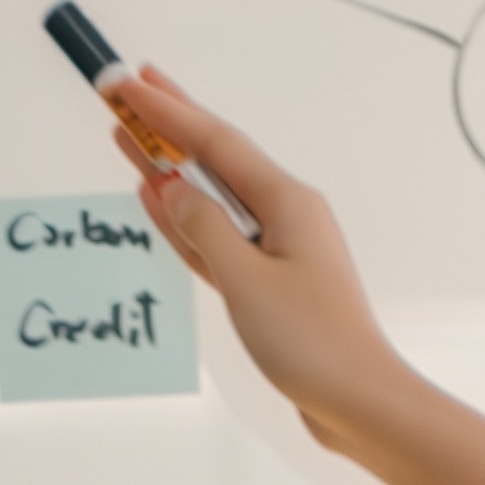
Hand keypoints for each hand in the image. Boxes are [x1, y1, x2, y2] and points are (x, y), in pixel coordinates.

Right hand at [93, 65, 484, 484]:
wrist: (358, 402)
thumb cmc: (314, 343)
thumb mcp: (245, 279)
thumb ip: (204, 227)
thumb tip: (174, 189)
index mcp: (287, 202)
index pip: (215, 142)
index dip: (166, 111)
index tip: (128, 83)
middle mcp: (286, 216)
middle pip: (214, 158)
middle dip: (168, 124)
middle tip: (126, 90)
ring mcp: (278, 249)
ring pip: (210, 197)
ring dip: (169, 167)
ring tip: (129, 137)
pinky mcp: (269, 283)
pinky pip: (217, 237)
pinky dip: (185, 217)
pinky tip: (159, 197)